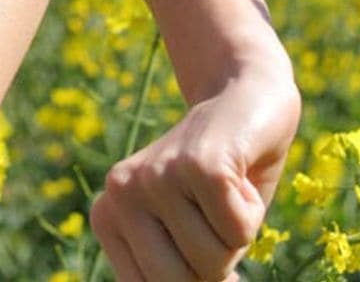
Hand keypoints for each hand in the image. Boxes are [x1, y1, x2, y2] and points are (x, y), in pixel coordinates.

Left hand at [88, 66, 299, 280]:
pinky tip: (239, 173)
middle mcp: (119, 193)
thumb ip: (178, 271)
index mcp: (107, 216)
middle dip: (215, 260)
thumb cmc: (220, 178)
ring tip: (225, 188)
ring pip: (213, 260)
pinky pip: (237, 231)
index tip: (201, 240)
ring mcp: (155, 176)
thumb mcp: (187, 232)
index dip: (192, 276)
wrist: (245, 96)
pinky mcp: (196, 164)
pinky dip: (252, 210)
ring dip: (237, 233)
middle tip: (215, 212)